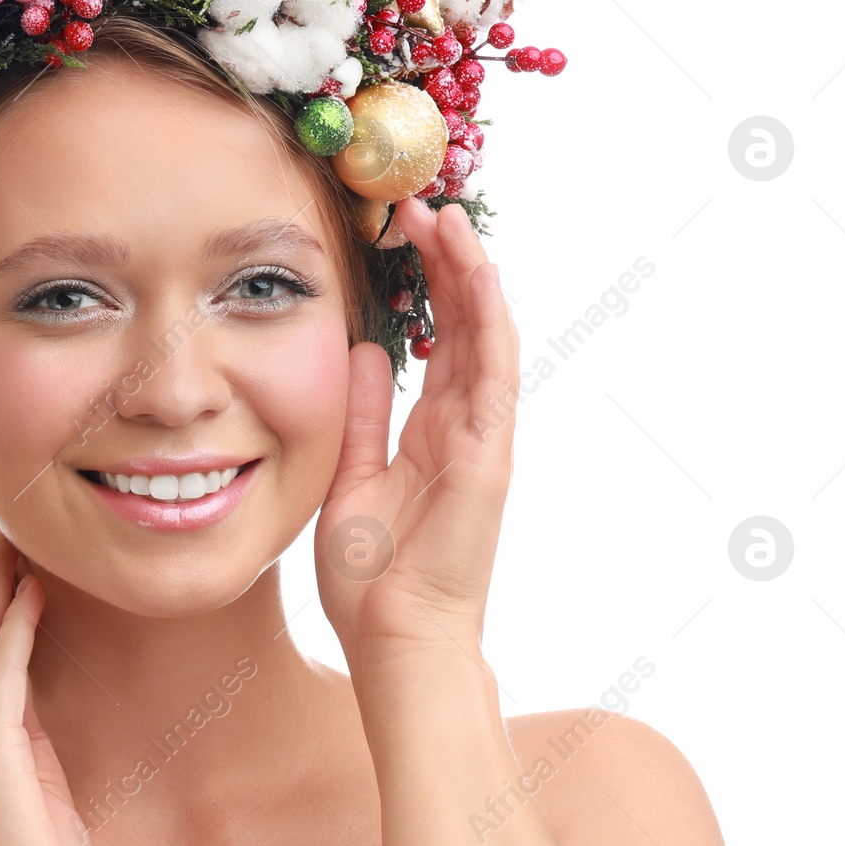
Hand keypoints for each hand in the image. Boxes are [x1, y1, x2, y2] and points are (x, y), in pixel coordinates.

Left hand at [315, 197, 519, 662]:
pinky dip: (487, 316)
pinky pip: (493, 371)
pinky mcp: (490, 452)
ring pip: (487, 334)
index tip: (402, 236)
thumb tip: (363, 351)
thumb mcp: (352, 473)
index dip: (427, 287)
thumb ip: (361, 413)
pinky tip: (474, 268)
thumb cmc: (373, 576)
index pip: (439, 341)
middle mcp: (465, 426)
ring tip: (445, 216)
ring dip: (470, 273)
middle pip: (466, 325)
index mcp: (432, 433)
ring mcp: (484, 437)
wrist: (395, 639)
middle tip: (421, 206)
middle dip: (448, 263)